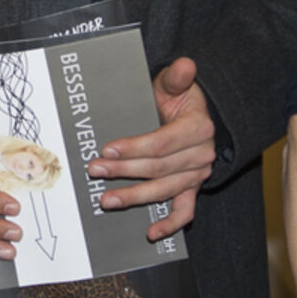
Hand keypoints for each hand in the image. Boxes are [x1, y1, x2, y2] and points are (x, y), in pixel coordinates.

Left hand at [88, 57, 212, 239]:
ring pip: (165, 191)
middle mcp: (201, 154)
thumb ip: (177, 77)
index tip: (107, 150)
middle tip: (95, 171)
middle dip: (125, 172)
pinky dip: (170, 225)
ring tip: (107, 200)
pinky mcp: (192, 188)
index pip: (161, 143)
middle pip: (158, 169)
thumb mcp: (175, 83)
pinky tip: (150, 233)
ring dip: (135, 198)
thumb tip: (185, 64)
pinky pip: (185, 211)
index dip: (134, 148)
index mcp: (198, 127)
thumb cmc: (178, 99)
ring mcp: (197, 174)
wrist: (194, 114)